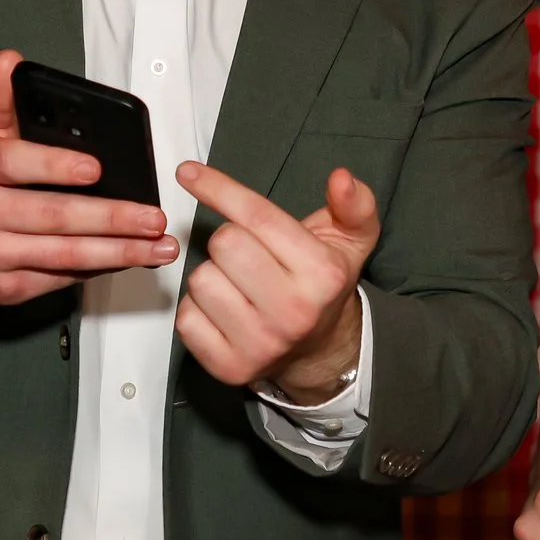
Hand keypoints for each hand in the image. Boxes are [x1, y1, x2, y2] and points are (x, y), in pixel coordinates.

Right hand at [0, 50, 176, 307]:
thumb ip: (0, 100)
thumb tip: (11, 62)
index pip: (15, 164)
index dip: (56, 166)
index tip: (95, 168)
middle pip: (52, 216)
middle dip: (110, 218)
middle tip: (151, 216)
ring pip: (64, 255)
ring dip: (117, 252)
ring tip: (156, 244)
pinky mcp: (8, 287)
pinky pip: (62, 277)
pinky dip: (100, 269)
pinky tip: (130, 259)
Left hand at [174, 162, 377, 399]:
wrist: (320, 350)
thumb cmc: (323, 284)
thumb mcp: (351, 240)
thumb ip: (353, 204)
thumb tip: (342, 178)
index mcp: (322, 275)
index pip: (257, 217)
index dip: (219, 188)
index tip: (189, 172)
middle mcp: (293, 312)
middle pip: (224, 244)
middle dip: (229, 239)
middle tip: (249, 253)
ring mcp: (260, 344)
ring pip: (200, 279)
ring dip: (212, 274)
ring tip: (238, 284)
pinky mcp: (229, 367)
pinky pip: (186, 317)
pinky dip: (197, 308)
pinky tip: (225, 310)